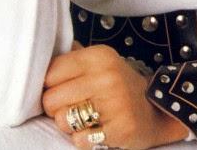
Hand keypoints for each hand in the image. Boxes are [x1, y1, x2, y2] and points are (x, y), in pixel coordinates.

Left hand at [42, 41, 189, 148]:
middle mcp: (106, 76)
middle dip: (55, 109)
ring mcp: (114, 103)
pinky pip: (80, 140)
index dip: (49, 85)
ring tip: (84, 120)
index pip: (51, 72)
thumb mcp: (100, 62)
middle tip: (71, 108)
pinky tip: (96, 131)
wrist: (156, 109)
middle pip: (51, 99)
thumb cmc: (118, 85)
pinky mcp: (120, 129)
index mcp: (98, 56)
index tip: (59, 90)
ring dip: (68, 126)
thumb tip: (40, 55)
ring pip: (62, 121)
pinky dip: (83, 140)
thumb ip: (73, 58)